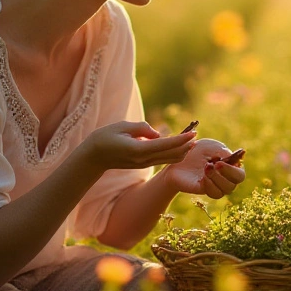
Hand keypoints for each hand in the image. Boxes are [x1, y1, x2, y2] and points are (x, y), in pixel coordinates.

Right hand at [79, 121, 195, 172]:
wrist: (94, 157)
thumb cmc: (105, 137)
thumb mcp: (122, 126)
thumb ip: (141, 128)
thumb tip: (157, 134)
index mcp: (138, 150)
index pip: (165, 145)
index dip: (181, 139)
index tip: (193, 133)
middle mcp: (143, 160)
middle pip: (171, 154)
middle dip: (185, 145)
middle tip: (196, 134)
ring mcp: (144, 164)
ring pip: (169, 159)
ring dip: (182, 151)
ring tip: (192, 141)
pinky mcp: (143, 164)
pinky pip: (163, 160)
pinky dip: (174, 154)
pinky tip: (181, 147)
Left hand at [163, 138, 245, 198]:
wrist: (178, 158)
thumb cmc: (197, 150)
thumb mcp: (210, 146)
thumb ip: (223, 152)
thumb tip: (231, 159)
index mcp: (230, 167)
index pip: (239, 174)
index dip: (233, 170)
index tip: (220, 162)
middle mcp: (226, 178)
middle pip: (234, 184)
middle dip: (225, 174)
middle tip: (212, 164)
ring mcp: (216, 186)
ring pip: (226, 190)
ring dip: (216, 179)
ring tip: (206, 168)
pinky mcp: (205, 191)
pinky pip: (214, 194)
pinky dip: (209, 185)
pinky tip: (202, 178)